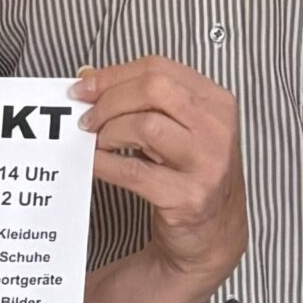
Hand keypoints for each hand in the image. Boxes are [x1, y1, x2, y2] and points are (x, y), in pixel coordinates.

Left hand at [72, 57, 245, 293]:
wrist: (215, 234)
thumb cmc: (192, 174)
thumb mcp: (178, 128)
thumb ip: (140, 100)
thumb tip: (89, 77)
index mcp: (216, 102)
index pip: (159, 68)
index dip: (114, 74)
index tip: (85, 86)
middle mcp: (217, 129)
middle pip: (153, 89)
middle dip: (109, 100)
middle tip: (87, 118)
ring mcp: (207, 164)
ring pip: (145, 126)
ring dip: (109, 132)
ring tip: (98, 142)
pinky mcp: (188, 198)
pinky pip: (133, 171)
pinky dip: (105, 163)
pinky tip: (94, 162)